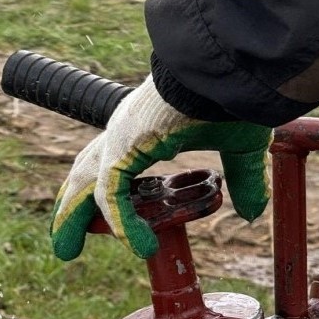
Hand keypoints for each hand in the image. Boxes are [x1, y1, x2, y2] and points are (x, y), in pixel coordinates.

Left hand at [50, 75, 271, 259]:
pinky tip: (139, 247)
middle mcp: (124, 134)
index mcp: (143, 130)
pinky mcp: (123, 149)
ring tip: (65, 250)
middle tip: (65, 243)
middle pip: (85, 177)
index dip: (98, 194)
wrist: (229, 68)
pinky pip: (112, 196)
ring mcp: (119, 140)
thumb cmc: (233, 96)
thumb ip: (242, 180)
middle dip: (72, 209)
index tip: (98, 222)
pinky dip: (122, 224)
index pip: (110, 167)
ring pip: (86, 188)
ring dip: (73, 220)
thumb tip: (253, 212)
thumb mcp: (240, 148)